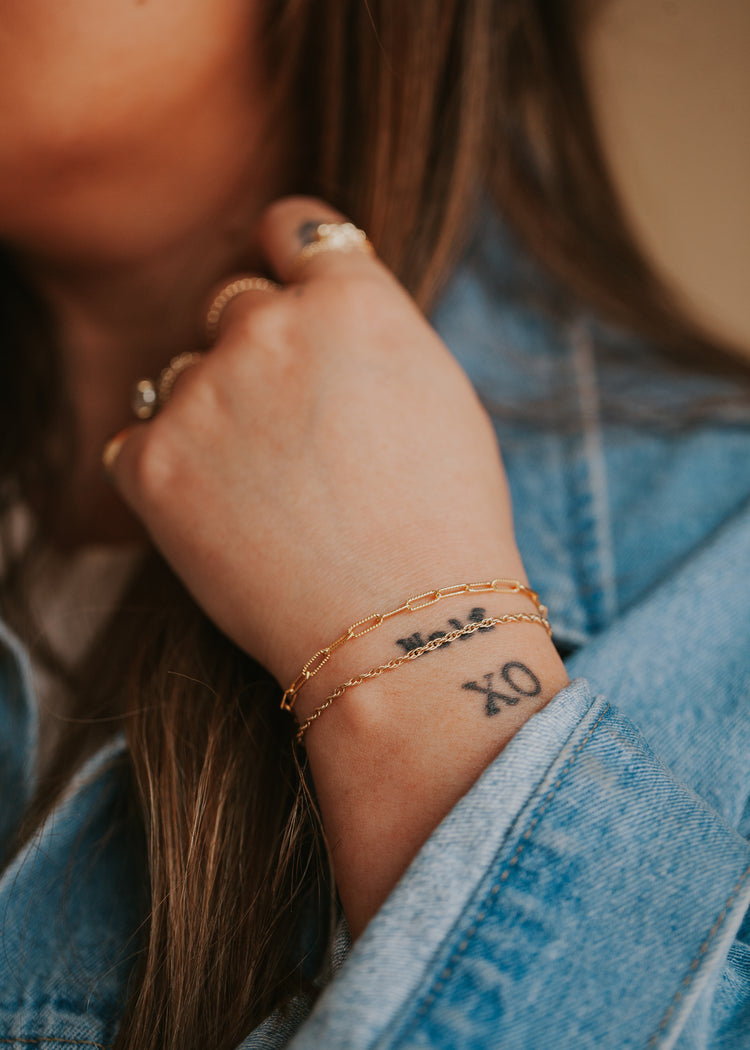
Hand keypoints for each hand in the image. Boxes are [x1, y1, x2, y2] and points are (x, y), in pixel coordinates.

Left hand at [107, 197, 524, 687]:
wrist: (406, 631)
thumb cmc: (444, 523)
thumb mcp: (439, 395)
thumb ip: (370, 330)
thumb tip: (317, 308)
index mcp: (349, 300)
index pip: (292, 226)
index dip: (288, 255)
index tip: (286, 288)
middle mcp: (268, 327)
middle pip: (232, 303)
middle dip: (255, 350)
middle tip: (289, 431)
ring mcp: (202, 393)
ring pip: (183, 374)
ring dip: (211, 412)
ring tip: (265, 492)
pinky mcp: (153, 464)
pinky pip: (138, 440)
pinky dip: (168, 469)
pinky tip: (221, 515)